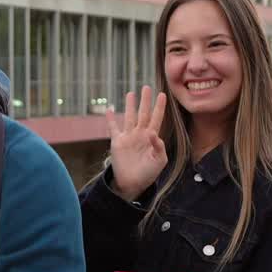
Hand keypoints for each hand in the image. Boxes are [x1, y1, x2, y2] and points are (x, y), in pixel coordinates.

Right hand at [106, 87, 167, 201]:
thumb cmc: (148, 173)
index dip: (159, 107)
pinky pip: (113, 128)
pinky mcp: (118, 142)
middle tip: (147, 87)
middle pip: (143, 113)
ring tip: (130, 93)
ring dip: (130, 105)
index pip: (156, 118)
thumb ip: (159, 146)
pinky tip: (110, 109)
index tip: (162, 95)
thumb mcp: (160, 161)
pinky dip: (111, 119)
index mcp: (152, 138)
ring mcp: (129, 137)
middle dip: (145, 101)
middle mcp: (140, 134)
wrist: (132, 183)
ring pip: (129, 117)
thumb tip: (153, 133)